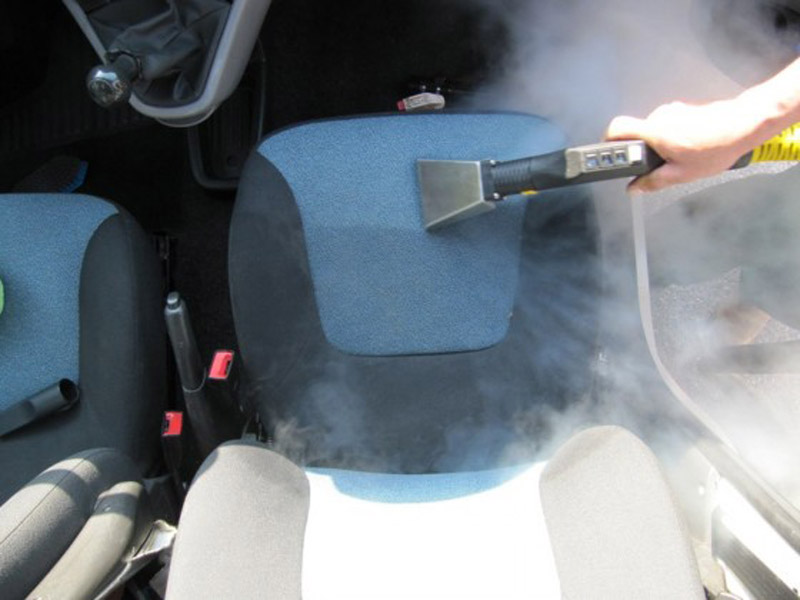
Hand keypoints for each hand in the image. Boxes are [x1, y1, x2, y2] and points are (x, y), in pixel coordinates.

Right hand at [606, 99, 759, 193]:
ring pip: (654, 131)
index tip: (608, 156)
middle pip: (636, 135)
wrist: (746, 123)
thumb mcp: (683, 174)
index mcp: (654, 132)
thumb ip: (654, 182)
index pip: (617, 128)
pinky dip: (673, 138)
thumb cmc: (716, 147)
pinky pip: (668, 126)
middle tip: (660, 166)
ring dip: (661, 146)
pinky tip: (693, 147)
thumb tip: (634, 189)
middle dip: (643, 152)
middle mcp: (659, 117)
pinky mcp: (683, 109)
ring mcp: (672, 110)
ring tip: (683, 157)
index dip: (607, 142)